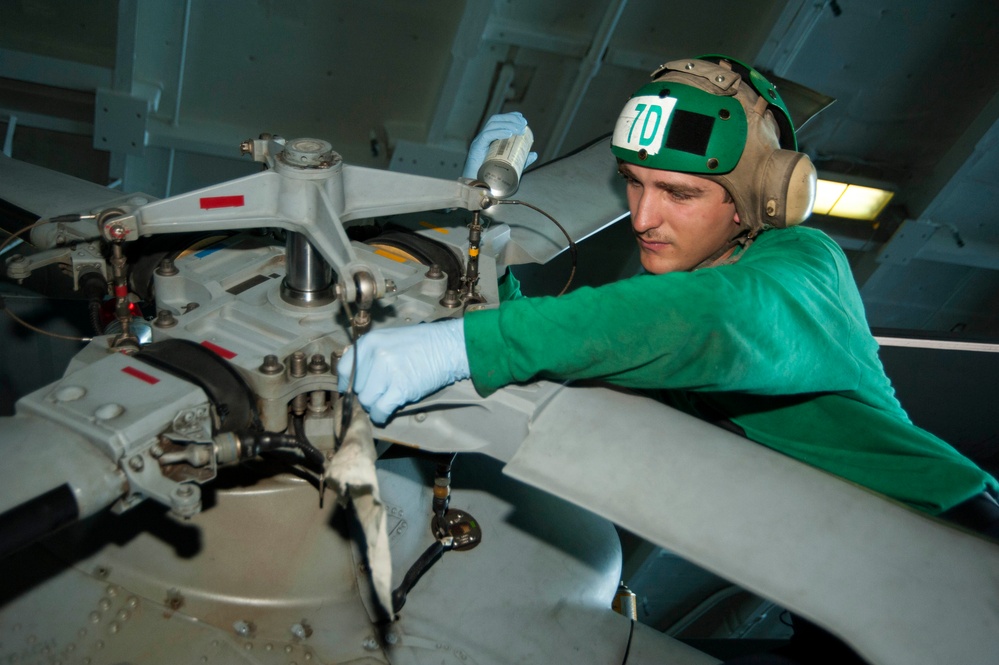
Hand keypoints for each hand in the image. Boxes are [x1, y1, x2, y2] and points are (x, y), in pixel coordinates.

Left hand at [337, 319, 470, 423]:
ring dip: (375, 405)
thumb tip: (357, 379)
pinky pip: (380, 410)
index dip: (348, 384)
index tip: (352, 391)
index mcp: (370, 342)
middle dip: (367, 394)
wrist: (449, 347)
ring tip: (386, 401)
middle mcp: (375, 355)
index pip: (344, 369)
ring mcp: (387, 371)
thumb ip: (371, 355)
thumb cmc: (423, 344)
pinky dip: (382, 415)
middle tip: (380, 394)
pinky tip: (387, 413)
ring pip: (367, 401)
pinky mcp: (400, 388)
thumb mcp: (390, 339)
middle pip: (357, 388)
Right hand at [462, 112, 538, 179]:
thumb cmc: (492, 176)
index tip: (522, 118)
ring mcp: (479, 142)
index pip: (499, 121)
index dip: (510, 116)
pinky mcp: (476, 148)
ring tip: (519, 129)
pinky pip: (487, 135)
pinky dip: (499, 132)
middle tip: (523, 124)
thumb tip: (535, 154)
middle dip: (511, 118)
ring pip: (492, 125)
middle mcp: (483, 138)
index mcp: (489, 139)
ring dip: (508, 124)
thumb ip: (521, 159)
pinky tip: (509, 134)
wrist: (479, 187)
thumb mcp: (510, 165)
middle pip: (496, 120)